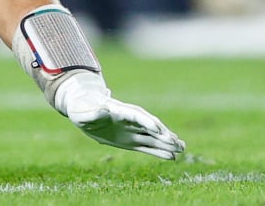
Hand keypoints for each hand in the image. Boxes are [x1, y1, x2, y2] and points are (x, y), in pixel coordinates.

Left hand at [54, 71, 184, 159]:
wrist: (83, 110)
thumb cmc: (81, 108)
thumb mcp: (83, 111)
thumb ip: (93, 113)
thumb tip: (102, 110)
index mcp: (118, 110)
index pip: (135, 115)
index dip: (146, 121)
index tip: (158, 129)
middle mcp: (128, 120)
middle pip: (148, 126)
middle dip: (162, 133)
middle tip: (177, 141)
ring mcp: (130, 130)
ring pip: (151, 137)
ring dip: (166, 143)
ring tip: (182, 148)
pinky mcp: (129, 141)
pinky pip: (146, 146)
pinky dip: (158, 151)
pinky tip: (171, 156)